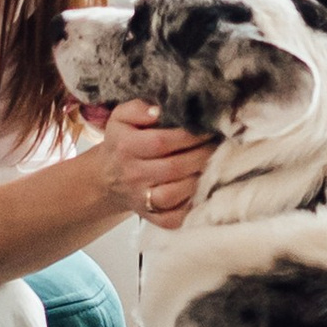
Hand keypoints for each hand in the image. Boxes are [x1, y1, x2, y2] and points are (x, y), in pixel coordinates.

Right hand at [101, 97, 216, 232]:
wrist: (108, 177)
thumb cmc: (123, 141)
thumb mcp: (122, 117)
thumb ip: (139, 108)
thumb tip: (160, 110)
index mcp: (126, 147)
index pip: (162, 141)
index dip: (190, 135)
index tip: (209, 127)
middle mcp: (132, 174)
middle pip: (174, 167)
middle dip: (202, 154)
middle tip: (218, 144)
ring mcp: (141, 199)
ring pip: (176, 193)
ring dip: (200, 178)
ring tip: (215, 163)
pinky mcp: (152, 218)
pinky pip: (175, 217)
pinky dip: (193, 206)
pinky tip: (204, 189)